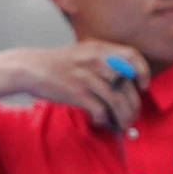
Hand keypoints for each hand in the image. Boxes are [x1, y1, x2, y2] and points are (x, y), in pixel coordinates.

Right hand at [10, 41, 148, 130]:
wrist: (29, 68)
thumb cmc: (57, 63)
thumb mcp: (82, 53)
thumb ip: (103, 62)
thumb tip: (123, 83)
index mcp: (99, 49)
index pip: (132, 55)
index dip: (143, 71)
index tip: (143, 86)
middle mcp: (95, 61)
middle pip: (126, 86)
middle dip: (134, 106)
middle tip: (132, 116)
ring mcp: (86, 77)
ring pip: (116, 101)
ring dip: (123, 117)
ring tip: (122, 124)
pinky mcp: (77, 93)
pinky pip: (100, 110)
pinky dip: (104, 119)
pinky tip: (101, 121)